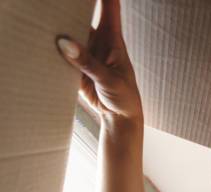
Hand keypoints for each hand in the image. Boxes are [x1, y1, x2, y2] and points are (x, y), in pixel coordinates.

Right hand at [56, 0, 142, 122]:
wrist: (119, 116)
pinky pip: (61, 53)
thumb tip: (65, 43)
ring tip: (45, 22)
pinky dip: (52, 49)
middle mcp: (97, 42)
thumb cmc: (124, 96)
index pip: (109, 9)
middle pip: (82, 16)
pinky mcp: (75, 65)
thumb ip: (88, 63)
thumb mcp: (109, 80)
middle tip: (55, 4)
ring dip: (58, 30)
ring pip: (68, 34)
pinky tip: (42, 43)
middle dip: (70, 10)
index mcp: (113, 40)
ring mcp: (85, 53)